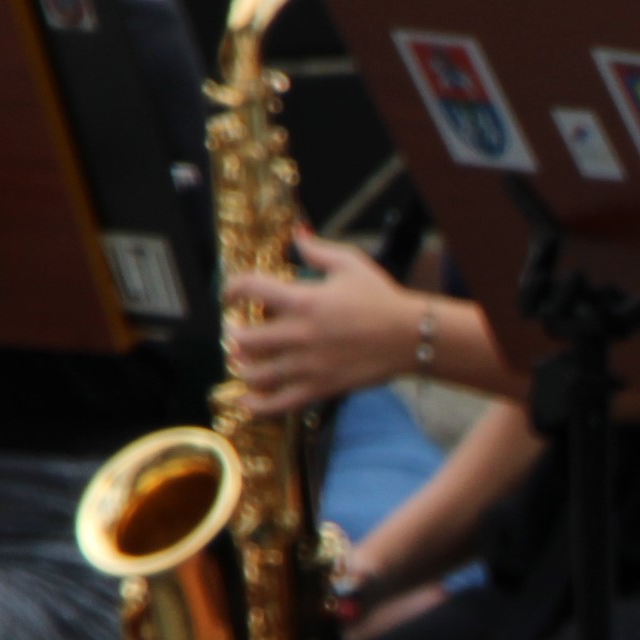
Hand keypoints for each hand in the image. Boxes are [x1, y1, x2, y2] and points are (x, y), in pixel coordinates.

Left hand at [225, 230, 423, 413]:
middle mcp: (298, 334)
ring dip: (242, 366)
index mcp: (303, 300)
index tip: (229, 295)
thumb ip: (317, 250)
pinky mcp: (318, 388)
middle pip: (244, 339)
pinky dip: (255, 405)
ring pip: (254, 373)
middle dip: (235, 335)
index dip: (231, 289)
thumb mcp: (350, 264)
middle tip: (238, 333)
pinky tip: (246, 399)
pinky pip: (277, 404)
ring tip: (244, 361)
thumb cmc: (381, 298)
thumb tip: (296, 234)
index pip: (249, 288)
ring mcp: (306, 365)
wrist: (410, 335)